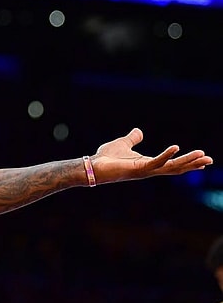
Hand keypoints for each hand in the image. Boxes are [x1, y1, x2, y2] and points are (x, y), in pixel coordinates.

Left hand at [92, 128, 212, 183]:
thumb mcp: (123, 144)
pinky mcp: (137, 170)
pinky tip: (177, 148)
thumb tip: (139, 131)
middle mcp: (149, 169)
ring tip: (202, 156)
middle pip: (176, 168)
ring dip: (187, 161)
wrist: (92, 166)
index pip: (172, 164)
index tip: (203, 159)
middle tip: (210, 160)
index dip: (187, 162)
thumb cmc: (106, 158)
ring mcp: (144, 171)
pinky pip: (155, 162)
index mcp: (148, 164)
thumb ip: (132, 139)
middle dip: (193, 164)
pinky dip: (166, 155)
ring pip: (171, 167)